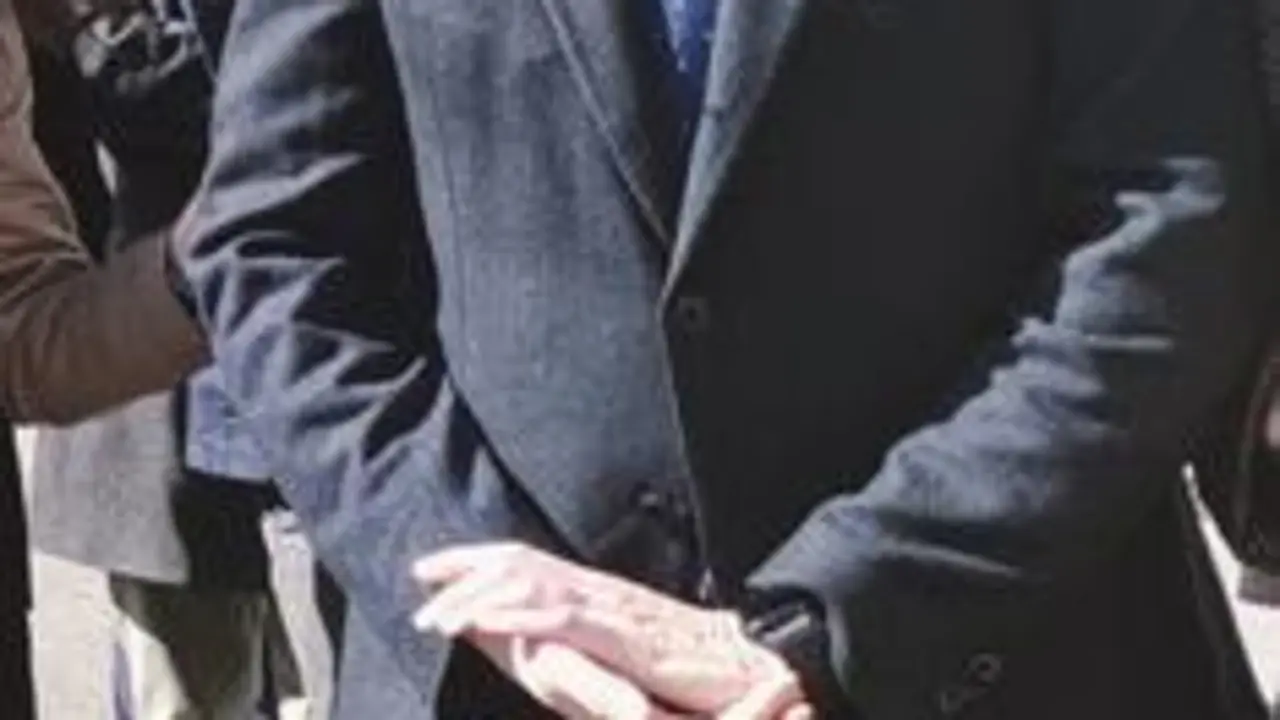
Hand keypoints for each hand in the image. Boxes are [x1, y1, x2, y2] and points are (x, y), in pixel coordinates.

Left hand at [411, 542, 811, 717]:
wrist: (753, 669)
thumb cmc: (699, 668)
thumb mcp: (634, 649)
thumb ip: (595, 640)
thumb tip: (554, 640)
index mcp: (602, 592)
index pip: (531, 562)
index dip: (480, 559)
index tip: (436, 566)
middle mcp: (602, 590)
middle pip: (522, 563)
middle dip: (466, 568)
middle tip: (420, 576)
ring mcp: (613, 609)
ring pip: (533, 586)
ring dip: (479, 597)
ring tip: (435, 614)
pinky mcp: (626, 636)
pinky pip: (563, 619)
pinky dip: (520, 616)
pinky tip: (486, 623)